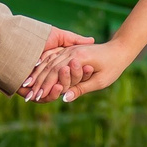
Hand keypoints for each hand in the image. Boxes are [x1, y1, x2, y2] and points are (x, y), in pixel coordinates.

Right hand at [20, 39, 135, 101]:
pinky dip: (42, 64)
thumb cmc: (113, 67)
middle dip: (37, 82)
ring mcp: (70, 49)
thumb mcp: (100, 81)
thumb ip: (81, 89)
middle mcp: (71, 52)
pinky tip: (34, 69)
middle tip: (27, 96)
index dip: (45, 87)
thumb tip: (64, 98)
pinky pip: (52, 55)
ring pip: (48, 61)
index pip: (56, 74)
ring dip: (37, 74)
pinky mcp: (70, 49)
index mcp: (78, 58)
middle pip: (49, 68)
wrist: (119, 49)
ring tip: (26, 85)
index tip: (36, 98)